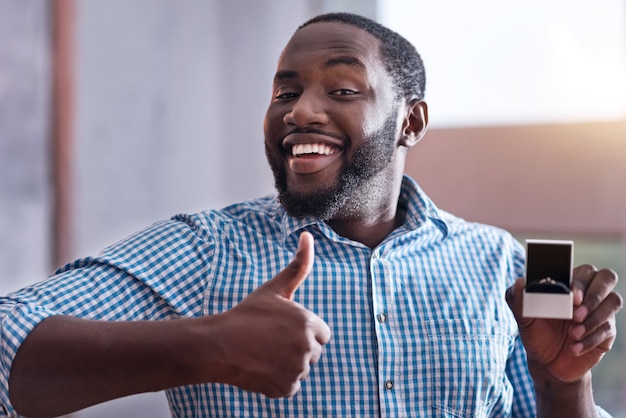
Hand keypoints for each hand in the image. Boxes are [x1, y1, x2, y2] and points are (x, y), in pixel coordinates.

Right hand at [208, 231, 330, 396]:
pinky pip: (290, 385)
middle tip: (271, 340)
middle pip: (314, 352)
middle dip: (297, 348)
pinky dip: (279, 380)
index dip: (304, 330)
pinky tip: (262, 367)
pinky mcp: (286, 388)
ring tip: (264, 353)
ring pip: (301, 368)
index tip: (284, 328)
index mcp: (308, 323)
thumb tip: (308, 236)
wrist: (219, 345)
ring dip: (288, 364)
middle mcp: (307, 347)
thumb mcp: (275, 288)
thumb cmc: (247, 314)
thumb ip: (298, 265)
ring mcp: (297, 370)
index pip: (322, 334)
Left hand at [506, 265, 622, 383]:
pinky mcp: (606, 331)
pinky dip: (590, 339)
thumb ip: (517, 298)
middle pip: (607, 277)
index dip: (581, 281)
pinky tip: (574, 348)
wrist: (546, 362)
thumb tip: (520, 282)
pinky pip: (608, 329)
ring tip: (572, 334)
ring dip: (594, 318)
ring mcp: (600, 311)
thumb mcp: (522, 317)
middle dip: (594, 295)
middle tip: (576, 314)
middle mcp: (588, 294)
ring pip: (614, 301)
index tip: (571, 297)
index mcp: (568, 284)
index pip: (584, 270)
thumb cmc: (535, 333)